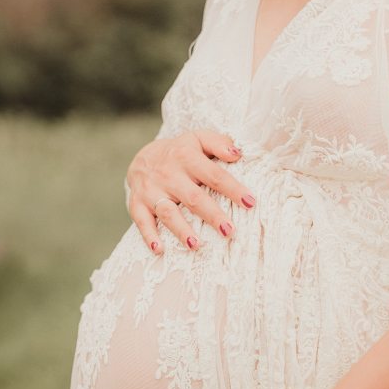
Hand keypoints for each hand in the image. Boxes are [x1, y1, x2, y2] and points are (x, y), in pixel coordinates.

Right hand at [124, 130, 256, 255]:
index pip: (214, 175)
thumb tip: (237, 154)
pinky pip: (141, 221)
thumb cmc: (180, 152)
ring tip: (196, 245)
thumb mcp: (198, 139)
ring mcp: (152, 191)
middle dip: (211, 215)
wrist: (143, 156)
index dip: (232, 189)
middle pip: (193, 197)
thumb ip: (218, 142)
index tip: (250, 203)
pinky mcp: (137, 203)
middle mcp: (169, 175)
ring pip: (168, 212)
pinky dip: (148, 235)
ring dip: (181, 229)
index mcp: (186, 157)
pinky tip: (158, 249)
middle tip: (229, 231)